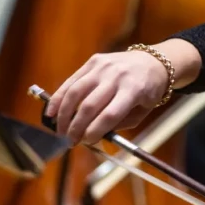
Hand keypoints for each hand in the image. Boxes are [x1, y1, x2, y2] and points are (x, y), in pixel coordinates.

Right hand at [46, 41, 197, 143]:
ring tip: (60, 131)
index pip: (110, 115)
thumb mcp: (143, 110)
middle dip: (77, 128)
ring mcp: (104, 66)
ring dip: (64, 115)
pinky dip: (58, 98)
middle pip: (90, 106)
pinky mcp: (94, 61)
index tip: (87, 142)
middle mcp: (117, 76)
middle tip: (71, 141)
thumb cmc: (149, 90)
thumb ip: (121, 124)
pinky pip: (71, 81)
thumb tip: (94, 136)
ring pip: (76, 92)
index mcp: (134, 89)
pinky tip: (51, 113)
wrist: (154, 61)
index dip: (95, 131)